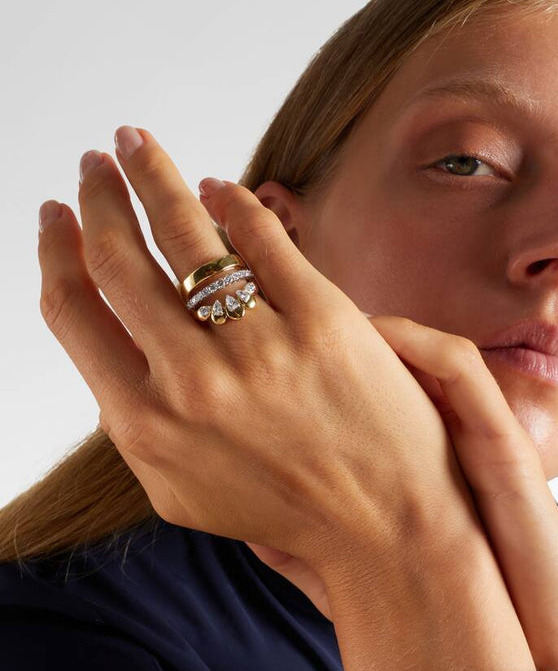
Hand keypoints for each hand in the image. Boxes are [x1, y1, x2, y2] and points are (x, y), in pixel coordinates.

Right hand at [38, 128, 492, 587]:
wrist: (387, 524)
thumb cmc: (286, 507)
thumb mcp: (182, 488)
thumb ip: (135, 421)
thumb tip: (113, 342)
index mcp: (146, 424)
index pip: (75, 311)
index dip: (57, 251)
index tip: (58, 216)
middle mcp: (191, 382)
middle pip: (120, 259)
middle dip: (99, 197)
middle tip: (96, 162)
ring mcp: (259, 348)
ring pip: (183, 233)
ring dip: (150, 174)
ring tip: (137, 145)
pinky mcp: (323, 320)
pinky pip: (262, 237)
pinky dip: (232, 202)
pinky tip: (219, 189)